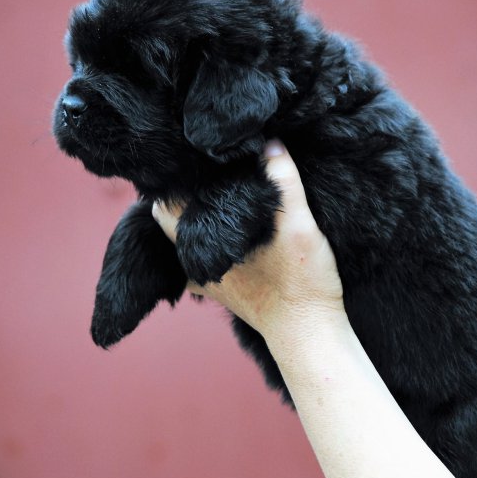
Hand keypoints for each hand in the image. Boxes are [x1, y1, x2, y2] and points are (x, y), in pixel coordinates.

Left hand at [152, 140, 345, 342]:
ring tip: (210, 197)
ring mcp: (212, 282)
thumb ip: (283, 182)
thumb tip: (270, 142)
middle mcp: (201, 264)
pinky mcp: (227, 295)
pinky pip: (200, 270)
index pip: (166, 205)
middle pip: (170, 223)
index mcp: (207, 243)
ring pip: (183, 246)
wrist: (310, 334)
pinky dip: (202, 252)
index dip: (173, 180)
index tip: (187, 160)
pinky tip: (220, 240)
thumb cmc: (302, 283)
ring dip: (191, 222)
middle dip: (179, 198)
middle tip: (200, 172)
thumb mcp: (299, 225)